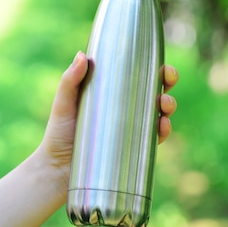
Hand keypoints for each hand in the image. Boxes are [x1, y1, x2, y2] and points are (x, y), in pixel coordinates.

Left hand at [39, 51, 178, 186]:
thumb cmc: (59, 133)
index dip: (154, 68)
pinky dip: (163, 130)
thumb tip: (82, 54)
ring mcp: (131, 129)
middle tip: (168, 79)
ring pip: (159, 112)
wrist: (59, 172)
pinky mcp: (134, 149)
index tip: (162, 65)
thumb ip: (70, 80)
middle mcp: (125, 109)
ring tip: (164, 105)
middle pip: (154, 90)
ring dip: (169, 105)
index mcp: (112, 92)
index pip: (138, 75)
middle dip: (167, 82)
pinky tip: (163, 126)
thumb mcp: (64, 103)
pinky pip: (155, 138)